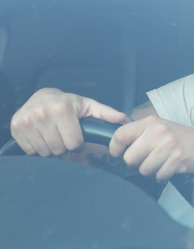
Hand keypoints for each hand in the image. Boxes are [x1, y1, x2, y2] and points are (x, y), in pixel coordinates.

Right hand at [10, 88, 126, 156]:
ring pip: (45, 152)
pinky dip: (38, 148)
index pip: (74, 143)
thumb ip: (105, 113)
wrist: (42, 96)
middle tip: (64, 135)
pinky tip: (42, 136)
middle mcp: (42, 114)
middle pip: (59, 149)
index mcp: (62, 109)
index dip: (78, 143)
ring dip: (52, 148)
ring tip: (54, 135)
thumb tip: (122, 118)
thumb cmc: (67, 103)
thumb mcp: (87, 106)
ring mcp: (27, 121)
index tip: (76, 136)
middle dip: (65, 146)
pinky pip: (30, 151)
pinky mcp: (16, 128)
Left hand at [109, 115, 193, 181]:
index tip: (118, 153)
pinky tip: (173, 167)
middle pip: (129, 157)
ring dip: (153, 170)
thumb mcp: (162, 129)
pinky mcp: (176, 159)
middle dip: (138, 163)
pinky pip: (158, 176)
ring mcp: (168, 145)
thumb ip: (142, 134)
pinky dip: (164, 175)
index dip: (115, 148)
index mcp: (152, 122)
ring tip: (165, 162)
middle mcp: (158, 131)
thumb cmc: (185, 141)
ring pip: (143, 169)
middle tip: (152, 159)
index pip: (120, 134)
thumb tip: (118, 146)